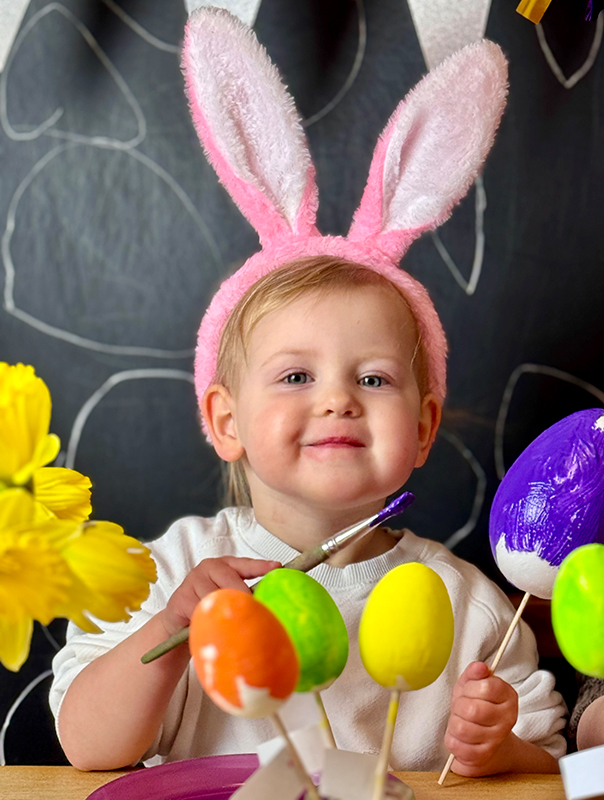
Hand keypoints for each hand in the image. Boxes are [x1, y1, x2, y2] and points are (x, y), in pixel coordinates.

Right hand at [161, 556, 280, 636]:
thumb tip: (267, 605)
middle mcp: (209, 567)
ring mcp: (194, 580)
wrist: (178, 618)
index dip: (260, 566)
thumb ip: (243, 594)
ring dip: (223, 610)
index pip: (245, 564)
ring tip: (230, 621)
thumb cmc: (208, 604)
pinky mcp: (181, 597)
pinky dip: (207, 619)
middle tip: (254, 607)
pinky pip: (199, 610)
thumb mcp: (227, 595)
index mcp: (225, 565)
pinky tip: (211, 626)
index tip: (276, 567)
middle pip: (229, 578)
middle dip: (242, 594)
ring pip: (214, 596)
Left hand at [445, 661, 518, 775]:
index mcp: (508, 696)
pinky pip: (456, 745)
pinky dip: (452, 739)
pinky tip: (460, 737)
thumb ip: (474, 673)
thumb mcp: (473, 685)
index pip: (486, 687)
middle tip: (462, 708)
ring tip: (461, 721)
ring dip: (454, 723)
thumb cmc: (476, 706)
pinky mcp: (483, 756)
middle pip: (471, 709)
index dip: (469, 688)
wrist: (485, 740)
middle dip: (458, 706)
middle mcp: (508, 719)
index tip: (468, 691)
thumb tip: (479, 666)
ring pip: (461, 728)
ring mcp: (497, 740)